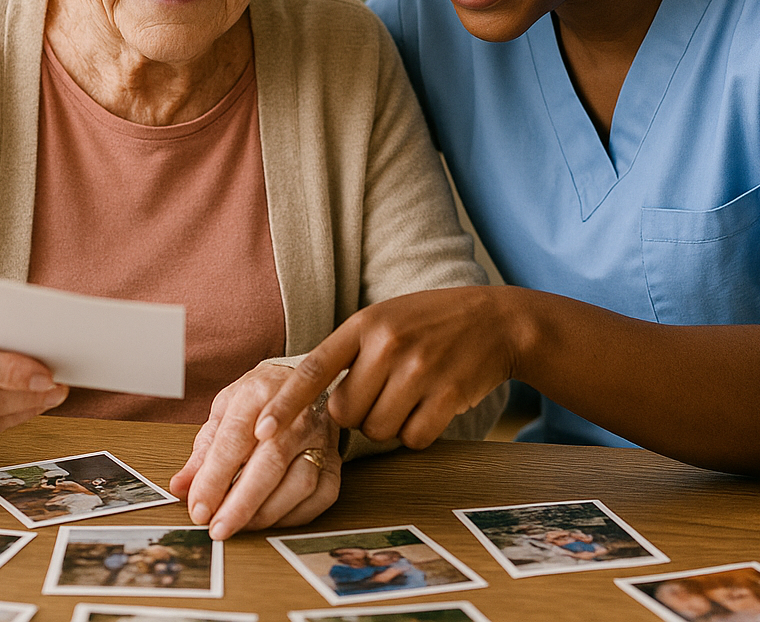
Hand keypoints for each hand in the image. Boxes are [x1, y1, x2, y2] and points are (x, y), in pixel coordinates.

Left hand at [169, 363, 339, 539]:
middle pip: (270, 462)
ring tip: (239, 526)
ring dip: (266, 512)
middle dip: (241, 503)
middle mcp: (295, 412)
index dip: (215, 479)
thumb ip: (202, 452)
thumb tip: (180, 487)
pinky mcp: (335, 459)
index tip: (198, 508)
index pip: (235, 440)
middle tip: (217, 528)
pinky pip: (321, 495)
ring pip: (300, 482)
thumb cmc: (258, 401)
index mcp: (259, 392)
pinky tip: (269, 520)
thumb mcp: (223, 412)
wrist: (301, 384)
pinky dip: (293, 515)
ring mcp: (320, 436)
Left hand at [255, 286, 515, 449]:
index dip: (286, 404)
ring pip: (377, 430)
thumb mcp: (386, 319)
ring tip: (411, 394)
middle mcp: (389, 344)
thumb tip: (312, 399)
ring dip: (390, 424)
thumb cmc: (432, 323)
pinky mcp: (448, 394)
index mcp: (365, 323)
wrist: (497, 320)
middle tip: (384, 391)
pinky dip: (419, 432)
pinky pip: (413, 439)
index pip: (313, 368)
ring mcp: (419, 369)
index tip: (262, 430)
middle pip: (346, 413)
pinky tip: (433, 405)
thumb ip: (351, 351)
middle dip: (359, 414)